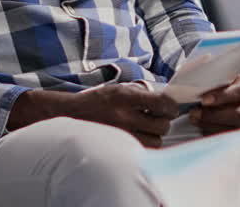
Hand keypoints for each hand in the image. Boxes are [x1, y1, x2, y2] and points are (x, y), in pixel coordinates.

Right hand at [7, 83, 179, 147]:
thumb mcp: (118, 89)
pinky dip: (145, 145)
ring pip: (156, 141)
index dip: (171, 107)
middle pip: (162, 125)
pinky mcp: (117, 146)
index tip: (170, 108)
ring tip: (147, 130)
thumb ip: (140, 93)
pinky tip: (138, 138)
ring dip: (155, 136)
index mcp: (126, 97)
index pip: (163, 103)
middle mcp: (124, 116)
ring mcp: (121, 134)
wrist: (68, 115)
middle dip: (163, 122)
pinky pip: (142, 150)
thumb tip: (166, 100)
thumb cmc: (96, 101)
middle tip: (158, 119)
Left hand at [189, 74, 239, 135]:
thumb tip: (194, 82)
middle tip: (194, 112)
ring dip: (210, 125)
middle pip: (239, 115)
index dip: (222, 97)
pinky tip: (200, 125)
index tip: (204, 100)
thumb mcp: (219, 77)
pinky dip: (211, 132)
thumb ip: (212, 79)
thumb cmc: (220, 84)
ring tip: (194, 118)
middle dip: (214, 115)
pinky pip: (227, 137)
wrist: (223, 96)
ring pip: (233, 129)